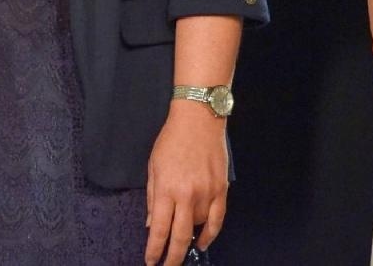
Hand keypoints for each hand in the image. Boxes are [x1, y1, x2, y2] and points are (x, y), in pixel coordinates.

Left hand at [145, 103, 227, 265]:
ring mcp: (207, 194)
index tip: (151, 261)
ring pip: (198, 227)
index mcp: (166, 189)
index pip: (159, 229)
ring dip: (188, 237)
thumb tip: (152, 224)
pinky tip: (202, 242)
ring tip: (180, 243)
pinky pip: (217, 220)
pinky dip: (210, 234)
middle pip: (179, 236)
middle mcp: (187, 195)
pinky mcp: (221, 190)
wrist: (198, 120)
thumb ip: (153, 197)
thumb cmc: (171, 141)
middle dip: (172, 257)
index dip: (155, 249)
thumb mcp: (153, 166)